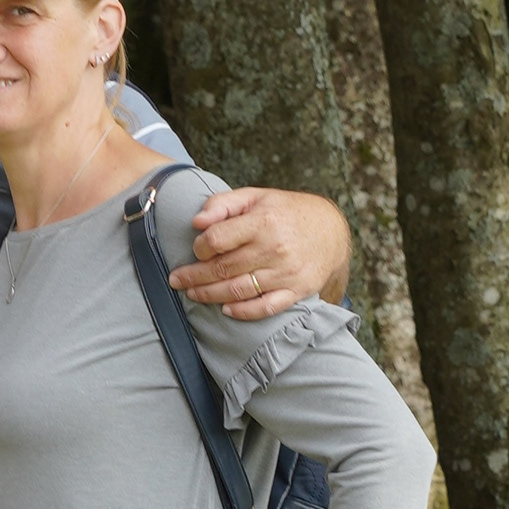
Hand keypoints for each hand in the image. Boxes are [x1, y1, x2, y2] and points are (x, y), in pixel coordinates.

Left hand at [171, 185, 351, 319]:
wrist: (332, 231)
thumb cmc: (286, 212)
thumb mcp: (257, 196)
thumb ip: (224, 204)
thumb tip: (196, 221)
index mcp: (262, 221)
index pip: (217, 239)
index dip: (200, 246)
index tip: (197, 249)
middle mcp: (274, 249)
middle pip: (222, 268)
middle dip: (193, 276)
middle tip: (176, 280)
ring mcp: (286, 273)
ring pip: (238, 290)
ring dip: (210, 295)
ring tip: (193, 293)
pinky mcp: (296, 291)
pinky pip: (265, 307)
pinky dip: (243, 312)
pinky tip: (226, 309)